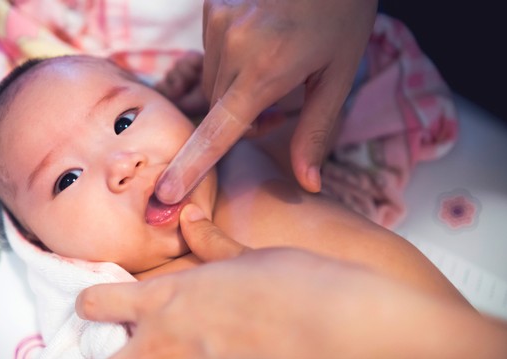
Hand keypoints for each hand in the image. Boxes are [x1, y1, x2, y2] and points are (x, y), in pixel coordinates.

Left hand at [77, 205, 506, 358]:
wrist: (345, 323)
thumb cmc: (300, 281)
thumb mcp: (252, 256)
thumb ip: (211, 243)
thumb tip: (188, 218)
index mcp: (174, 295)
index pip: (99, 302)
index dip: (95, 304)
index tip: (99, 306)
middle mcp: (171, 336)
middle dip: (112, 355)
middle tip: (129, 349)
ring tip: (172, 353)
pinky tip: (221, 355)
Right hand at [155, 0, 377, 203]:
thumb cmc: (341, 14)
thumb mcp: (338, 75)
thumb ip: (315, 131)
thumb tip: (307, 183)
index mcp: (265, 69)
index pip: (219, 131)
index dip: (192, 165)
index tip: (166, 192)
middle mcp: (231, 45)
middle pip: (218, 108)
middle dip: (241, 116)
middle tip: (279, 97)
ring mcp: (217, 21)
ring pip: (212, 81)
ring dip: (234, 87)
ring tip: (271, 61)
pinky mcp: (211, 7)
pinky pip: (212, 51)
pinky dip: (230, 59)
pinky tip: (258, 40)